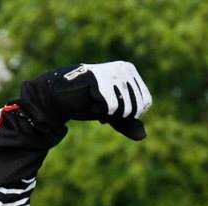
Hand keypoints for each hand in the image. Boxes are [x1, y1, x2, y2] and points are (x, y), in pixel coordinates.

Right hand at [22, 61, 152, 139]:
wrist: (61, 96)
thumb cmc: (89, 102)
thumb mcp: (114, 113)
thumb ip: (129, 123)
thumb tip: (142, 136)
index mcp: (130, 70)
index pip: (146, 101)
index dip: (133, 114)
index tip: (115, 109)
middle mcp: (122, 68)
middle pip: (138, 105)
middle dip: (122, 116)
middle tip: (105, 110)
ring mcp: (111, 72)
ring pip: (126, 107)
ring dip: (111, 115)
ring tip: (97, 105)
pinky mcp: (99, 79)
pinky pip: (111, 107)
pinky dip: (101, 112)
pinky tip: (90, 103)